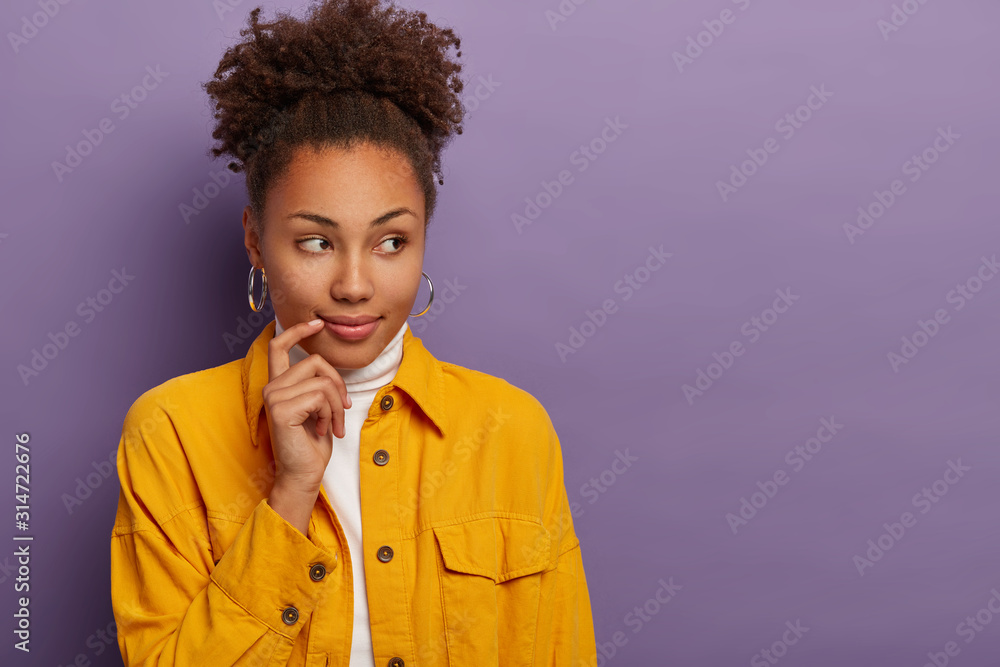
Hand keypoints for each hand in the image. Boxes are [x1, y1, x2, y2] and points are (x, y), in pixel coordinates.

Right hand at [263, 319, 351, 493]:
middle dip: (338, 384)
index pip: (279, 346)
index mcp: (279, 384)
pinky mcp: (281, 409)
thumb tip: (330, 370)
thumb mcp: (319, 407)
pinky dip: (330, 415)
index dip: (297, 330)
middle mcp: (272, 387)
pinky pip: (320, 397)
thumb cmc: (312, 444)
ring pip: (322, 381)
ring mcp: (273, 396)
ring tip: (332, 425)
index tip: (317, 324)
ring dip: (336, 405)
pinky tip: (322, 430)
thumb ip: (318, 384)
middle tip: (342, 409)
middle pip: (315, 361)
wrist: (304, 473)